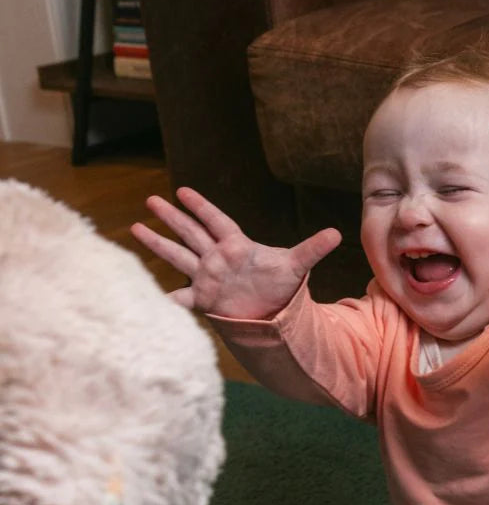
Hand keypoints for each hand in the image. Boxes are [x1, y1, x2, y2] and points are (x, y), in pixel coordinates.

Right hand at [131, 187, 340, 318]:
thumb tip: (337, 233)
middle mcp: (218, 258)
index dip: (201, 207)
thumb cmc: (283, 286)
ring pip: (179, 256)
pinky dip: (166, 298)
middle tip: (151, 199)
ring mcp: (208, 277)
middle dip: (172, 218)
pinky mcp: (205, 298)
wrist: (274, 313)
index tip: (183, 191)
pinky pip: (181, 297)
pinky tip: (148, 296)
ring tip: (135, 227)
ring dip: (159, 244)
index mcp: (238, 245)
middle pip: (192, 233)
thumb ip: (312, 249)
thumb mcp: (297, 265)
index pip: (217, 221)